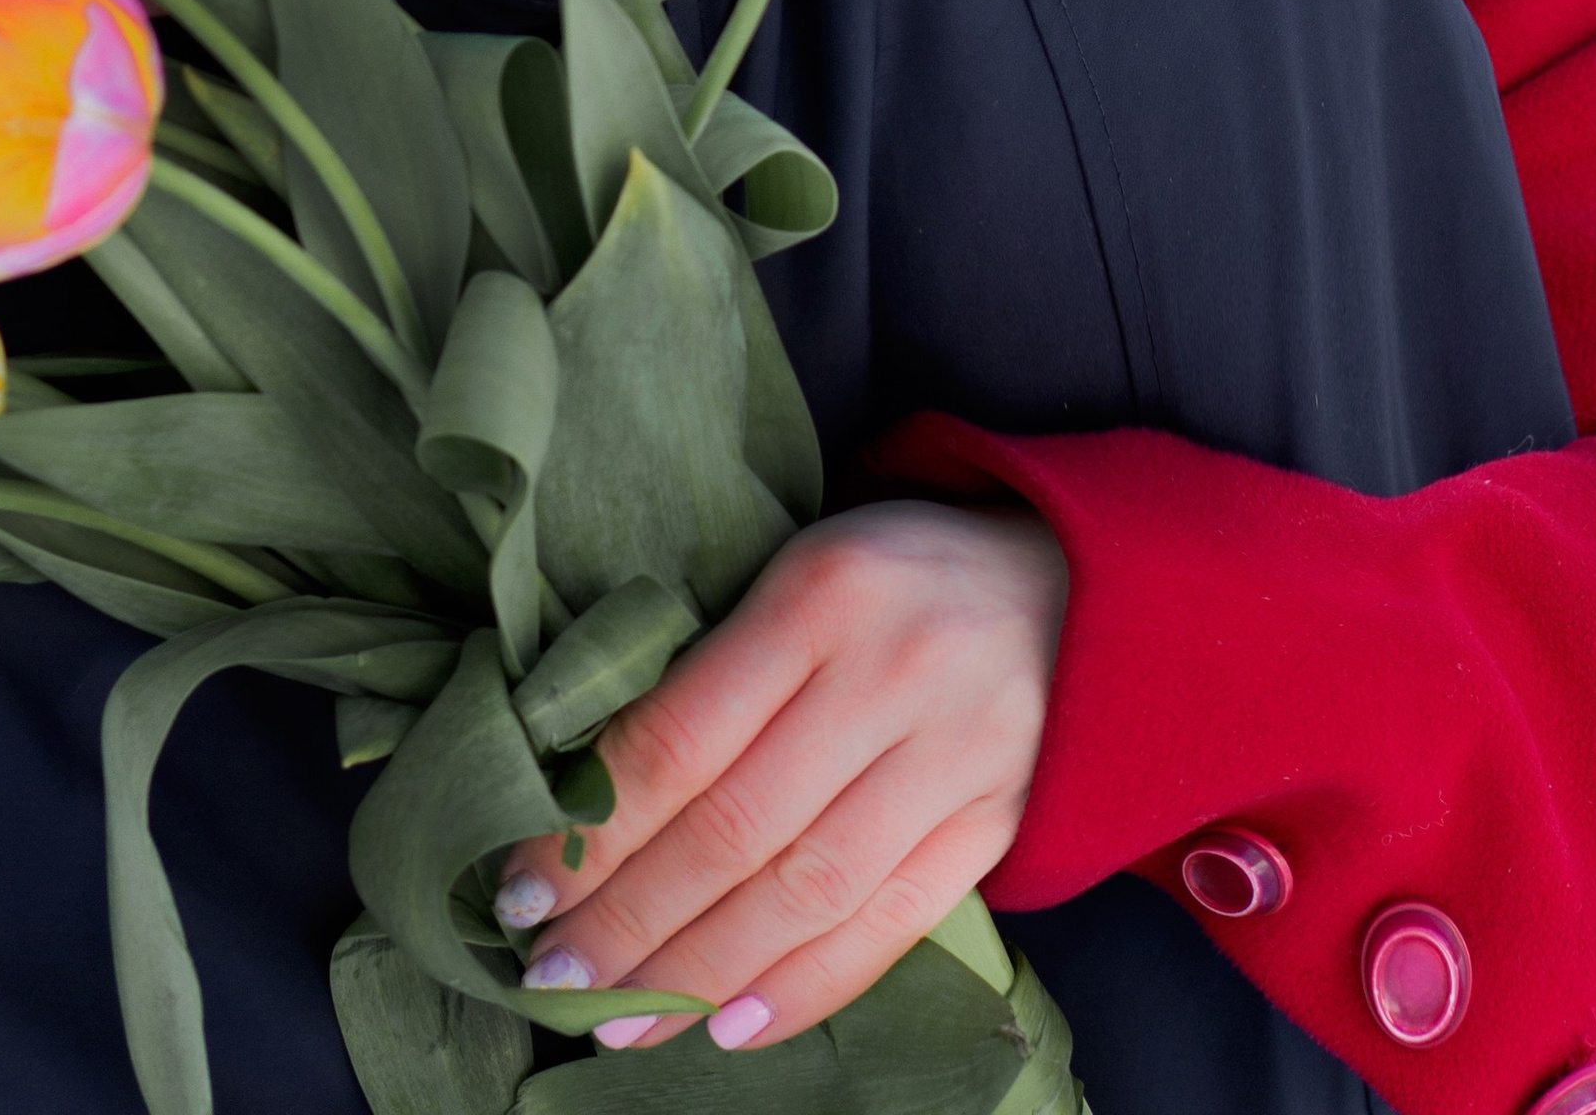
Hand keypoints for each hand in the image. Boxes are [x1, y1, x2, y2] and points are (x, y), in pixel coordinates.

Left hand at [494, 501, 1066, 1052]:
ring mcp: (954, 757)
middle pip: (735, 828)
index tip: (521, 891)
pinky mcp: (997, 822)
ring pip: (806, 892)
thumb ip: (716, 667)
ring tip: (617, 1017)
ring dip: (700, 973)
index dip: (594, 829)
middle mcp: (891, 676)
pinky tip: (730, 1025)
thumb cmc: (895, 573)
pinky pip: (890, 926)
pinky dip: (804, 987)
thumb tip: (584, 795)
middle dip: (628, 920)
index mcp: (822, 593)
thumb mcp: (798, 571)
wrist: (1074, 582)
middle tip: (549, 978)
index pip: (683, 736)